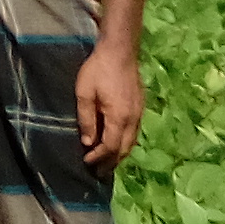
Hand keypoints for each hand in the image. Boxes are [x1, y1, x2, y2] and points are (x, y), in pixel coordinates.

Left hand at [77, 44, 144, 168]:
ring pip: (131, 142)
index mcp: (119, 118)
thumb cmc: (98, 70)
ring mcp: (139, 114)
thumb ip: (86, 119)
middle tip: (98, 172)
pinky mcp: (140, 108)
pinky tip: (117, 143)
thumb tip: (88, 143)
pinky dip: (125, 143)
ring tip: (107, 163)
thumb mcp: (84, 93)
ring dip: (119, 154)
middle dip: (111, 162)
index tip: (86, 163)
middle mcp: (133, 120)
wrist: (120, 50)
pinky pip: (134, 133)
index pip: (110, 147)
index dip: (98, 158)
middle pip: (124, 149)